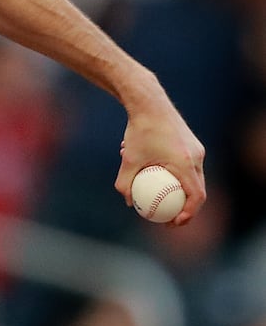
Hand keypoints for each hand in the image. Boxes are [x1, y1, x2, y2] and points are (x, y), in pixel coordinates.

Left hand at [114, 98, 205, 225]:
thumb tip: (129, 203)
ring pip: (193, 177)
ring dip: (181, 190)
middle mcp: (196, 157)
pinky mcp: (192, 144)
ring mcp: (196, 150)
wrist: (150, 103)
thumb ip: (125, 183)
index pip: (196, 195)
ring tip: (165, 200)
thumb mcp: (128, 159)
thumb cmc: (138, 131)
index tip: (175, 222)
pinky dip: (177, 174)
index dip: (189, 213)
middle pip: (198, 188)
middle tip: (171, 217)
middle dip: (187, 207)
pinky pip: (187, 165)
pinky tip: (156, 175)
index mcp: (185, 163)